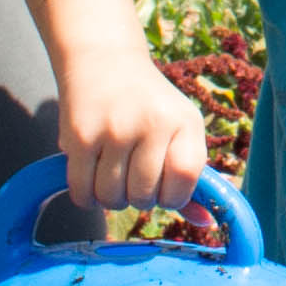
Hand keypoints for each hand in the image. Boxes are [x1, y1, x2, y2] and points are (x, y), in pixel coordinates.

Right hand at [56, 45, 212, 217]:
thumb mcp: (180, 129)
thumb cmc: (149, 106)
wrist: (104, 61)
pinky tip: (91, 177)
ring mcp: (114, 129)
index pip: (184, 180)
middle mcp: (152, 124)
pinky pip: (82, 192)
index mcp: (185, 122)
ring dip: (110, 197)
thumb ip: (192, 177)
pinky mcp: (80, 136)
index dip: (172, 196)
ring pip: (111, 198)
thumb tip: (206, 224)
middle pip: (144, 196)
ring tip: (112, 173)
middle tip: (132, 175)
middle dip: (138, 197)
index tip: (163, 187)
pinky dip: (86, 196)